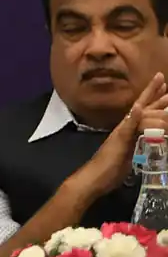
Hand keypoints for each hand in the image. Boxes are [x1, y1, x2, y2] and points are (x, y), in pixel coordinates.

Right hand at [73, 72, 167, 201]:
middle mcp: (126, 128)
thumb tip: (148, 138)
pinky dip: (133, 116)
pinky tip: (138, 107)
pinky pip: (127, 127)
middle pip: (142, 108)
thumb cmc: (111, 169)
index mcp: (129, 130)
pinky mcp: (119, 140)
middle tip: (163, 79)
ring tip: (166, 91)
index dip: (152, 98)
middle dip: (155, 95)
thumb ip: (138, 145)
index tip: (162, 85)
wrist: (95, 177)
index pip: (142, 111)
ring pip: (140, 114)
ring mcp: (123, 133)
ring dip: (153, 103)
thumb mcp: (129, 155)